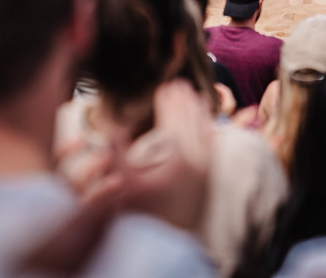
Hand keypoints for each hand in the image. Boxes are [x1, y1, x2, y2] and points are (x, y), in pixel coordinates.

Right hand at [121, 80, 212, 232]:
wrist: (170, 241)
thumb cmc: (145, 215)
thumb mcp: (125, 186)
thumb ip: (118, 158)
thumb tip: (112, 132)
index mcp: (177, 157)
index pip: (174, 120)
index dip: (169, 102)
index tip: (165, 87)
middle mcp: (196, 159)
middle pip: (192, 120)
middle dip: (185, 101)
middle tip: (180, 84)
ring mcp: (206, 168)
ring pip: (206, 130)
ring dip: (200, 111)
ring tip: (197, 96)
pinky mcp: (210, 177)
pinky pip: (214, 146)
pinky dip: (211, 130)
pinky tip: (211, 124)